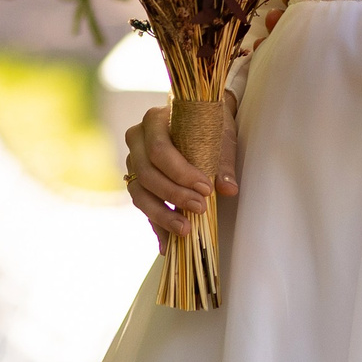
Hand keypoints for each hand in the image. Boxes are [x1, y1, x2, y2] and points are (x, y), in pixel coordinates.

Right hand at [123, 92, 237, 247]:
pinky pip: (143, 206)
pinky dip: (157, 224)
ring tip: (185, 231)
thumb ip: (222, 161)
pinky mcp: (135, 181)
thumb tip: (228, 189)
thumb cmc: (208, 123)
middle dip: (174, 195)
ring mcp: (132, 162)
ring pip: (140, 194)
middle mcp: (137, 140)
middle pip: (147, 174)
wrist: (199, 118)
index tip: (205, 189)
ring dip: (162, 215)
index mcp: (153, 120)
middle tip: (199, 208)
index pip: (159, 150)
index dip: (180, 173)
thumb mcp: (219, 134)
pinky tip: (168, 243)